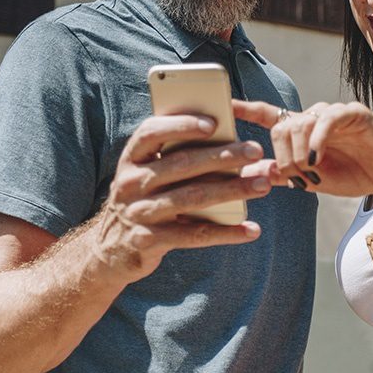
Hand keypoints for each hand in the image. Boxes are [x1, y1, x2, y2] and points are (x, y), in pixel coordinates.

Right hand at [91, 115, 271, 282]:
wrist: (109, 249)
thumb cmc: (144, 200)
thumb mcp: (149, 176)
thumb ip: (180, 159)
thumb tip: (234, 147)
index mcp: (131, 159)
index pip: (152, 133)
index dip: (182, 125)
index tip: (214, 123)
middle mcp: (130, 183)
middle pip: (181, 164)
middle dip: (222, 156)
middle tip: (256, 151)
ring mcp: (139, 213)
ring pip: (192, 198)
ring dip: (232, 190)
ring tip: (263, 184)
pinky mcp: (150, 241)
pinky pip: (194, 235)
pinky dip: (226, 232)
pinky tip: (251, 229)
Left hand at [234, 100, 372, 197]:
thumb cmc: (354, 175)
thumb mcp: (311, 180)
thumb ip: (281, 174)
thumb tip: (247, 173)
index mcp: (301, 130)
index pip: (268, 115)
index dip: (245, 109)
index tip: (224, 106)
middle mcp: (314, 116)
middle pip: (280, 126)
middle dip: (281, 155)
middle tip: (294, 176)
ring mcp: (332, 112)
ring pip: (299, 123)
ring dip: (298, 153)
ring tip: (310, 171)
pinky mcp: (352, 112)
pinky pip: (325, 120)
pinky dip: (317, 141)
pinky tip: (317, 159)